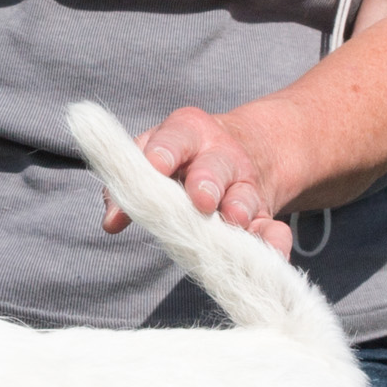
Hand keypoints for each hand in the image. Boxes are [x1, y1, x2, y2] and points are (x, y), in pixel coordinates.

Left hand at [101, 105, 293, 256]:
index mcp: (188, 133)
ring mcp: (244, 185)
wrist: (243, 148)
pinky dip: (273, 241)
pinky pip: (271, 227)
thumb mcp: (155, 155)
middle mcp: (220, 155)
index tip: (155, 165)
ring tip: (234, 220)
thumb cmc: (182, 156)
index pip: (174, 137)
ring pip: (244, 195)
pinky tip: (272, 254)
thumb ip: (129, 184)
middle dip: (206, 181)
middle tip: (200, 200)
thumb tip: (112, 221)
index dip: (164, 151)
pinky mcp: (262, 214)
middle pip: (214, 166)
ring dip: (239, 208)